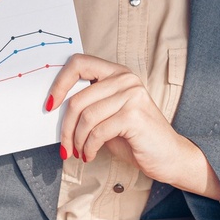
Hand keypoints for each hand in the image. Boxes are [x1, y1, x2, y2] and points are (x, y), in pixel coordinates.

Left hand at [46, 54, 219, 200]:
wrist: (169, 156)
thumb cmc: (136, 137)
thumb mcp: (109, 115)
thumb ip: (89, 105)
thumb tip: (54, 108)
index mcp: (117, 73)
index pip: (79, 63)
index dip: (59, 83)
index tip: (49, 105)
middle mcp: (125, 79)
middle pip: (78, 98)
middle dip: (65, 127)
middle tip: (65, 146)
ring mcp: (132, 95)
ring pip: (85, 117)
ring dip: (77, 140)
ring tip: (80, 152)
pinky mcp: (134, 115)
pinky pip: (97, 132)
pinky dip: (88, 147)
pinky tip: (90, 154)